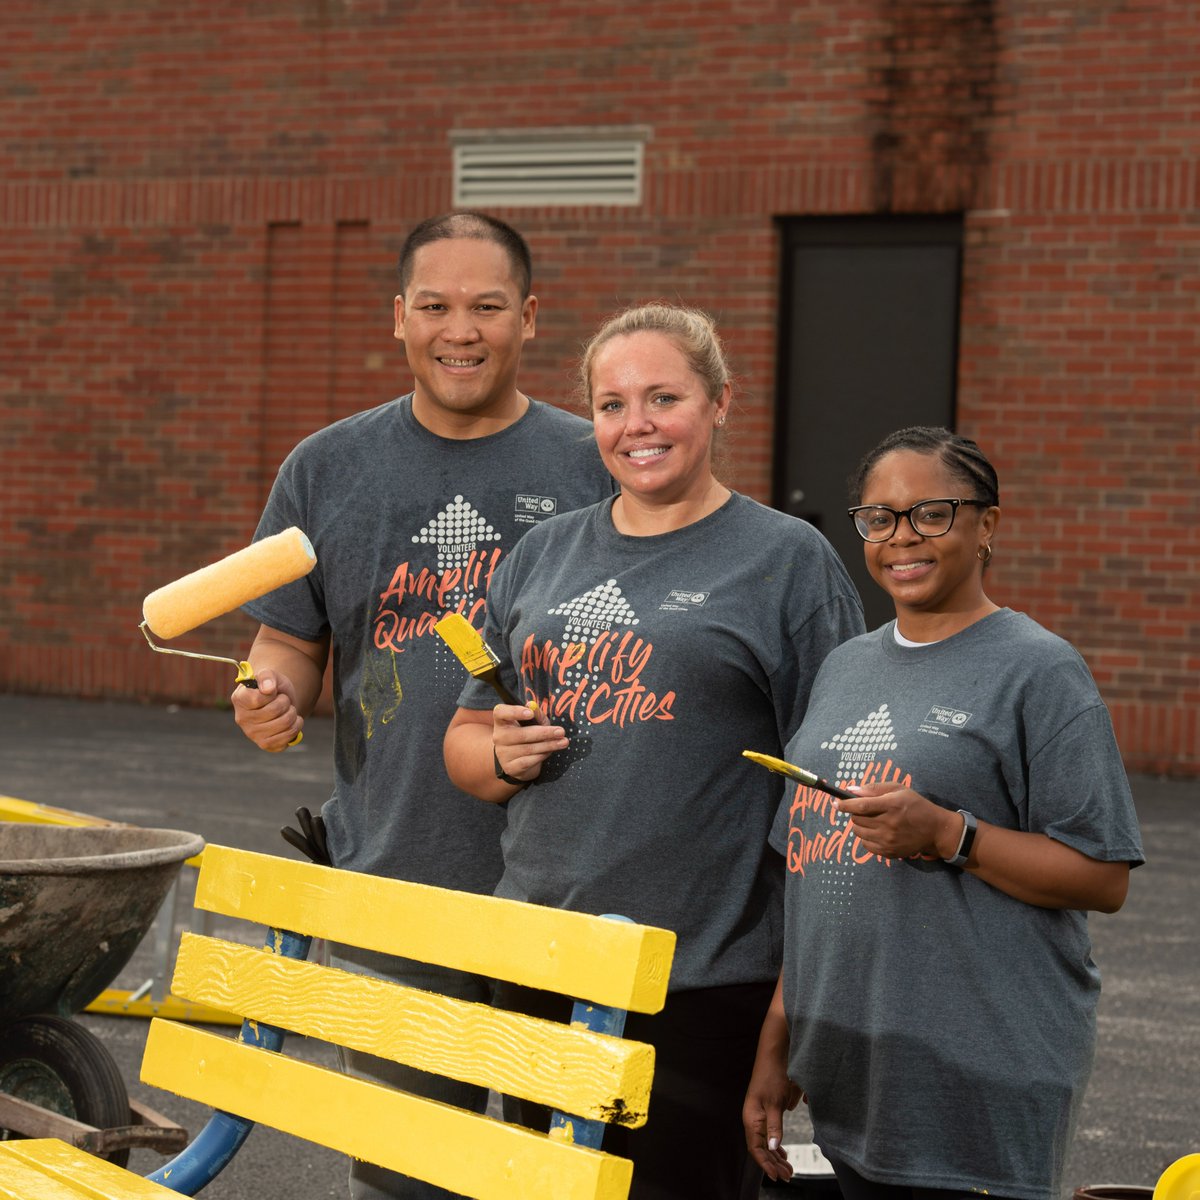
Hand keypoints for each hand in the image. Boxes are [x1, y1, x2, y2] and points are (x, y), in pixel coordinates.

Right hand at [232, 668, 303, 751]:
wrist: (280, 702)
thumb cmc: (272, 687)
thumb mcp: (270, 675)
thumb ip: (267, 676)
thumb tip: (268, 689)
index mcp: (239, 699)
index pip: (259, 699)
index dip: (273, 693)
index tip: (273, 691)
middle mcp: (242, 719)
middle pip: (275, 710)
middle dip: (285, 701)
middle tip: (283, 700)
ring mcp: (253, 734)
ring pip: (285, 723)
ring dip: (292, 713)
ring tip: (287, 710)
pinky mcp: (266, 744)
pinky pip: (289, 735)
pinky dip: (296, 725)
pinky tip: (291, 721)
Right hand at [490, 701, 566, 783]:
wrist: (521, 761)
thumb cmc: (528, 736)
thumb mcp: (534, 723)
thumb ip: (535, 714)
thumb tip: (533, 706)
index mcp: (502, 722)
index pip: (500, 713)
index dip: (514, 712)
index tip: (530, 713)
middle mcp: (499, 737)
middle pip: (520, 734)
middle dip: (544, 732)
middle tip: (561, 731)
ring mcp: (503, 754)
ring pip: (528, 749)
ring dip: (548, 745)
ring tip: (563, 742)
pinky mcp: (510, 767)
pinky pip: (529, 761)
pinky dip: (542, 756)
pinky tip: (550, 752)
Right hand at [743, 1052, 801, 1182]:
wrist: (773, 1055)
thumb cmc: (773, 1077)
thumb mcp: (776, 1103)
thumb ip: (774, 1127)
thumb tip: (774, 1148)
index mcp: (751, 1118)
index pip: (756, 1149)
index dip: (766, 1164)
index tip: (777, 1176)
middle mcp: (752, 1119)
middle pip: (761, 1148)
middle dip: (773, 1163)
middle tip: (788, 1175)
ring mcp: (758, 1115)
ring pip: (766, 1142)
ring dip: (776, 1156)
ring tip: (788, 1169)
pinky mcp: (765, 1111)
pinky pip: (769, 1134)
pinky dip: (776, 1145)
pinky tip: (783, 1153)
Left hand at [834, 783, 960, 859]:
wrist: (935, 830)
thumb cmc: (915, 805)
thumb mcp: (898, 789)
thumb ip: (874, 789)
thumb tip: (850, 791)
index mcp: (892, 805)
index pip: (861, 806)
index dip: (844, 804)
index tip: (835, 803)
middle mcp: (889, 824)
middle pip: (857, 819)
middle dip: (855, 813)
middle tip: (864, 810)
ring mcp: (889, 840)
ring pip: (858, 832)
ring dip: (860, 825)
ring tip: (872, 820)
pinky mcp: (889, 852)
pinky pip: (866, 845)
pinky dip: (866, 837)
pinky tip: (877, 831)